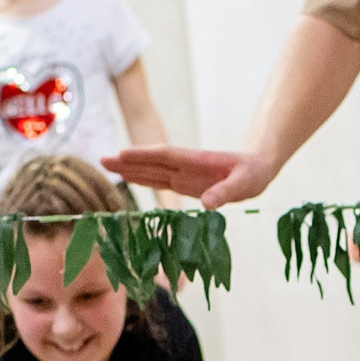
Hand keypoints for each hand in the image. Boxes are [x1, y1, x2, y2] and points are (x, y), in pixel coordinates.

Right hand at [102, 147, 275, 208]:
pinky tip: (129, 178)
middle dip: (128, 162)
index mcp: (198, 161)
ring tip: (107, 166)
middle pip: (152, 162)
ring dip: (131, 169)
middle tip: (102, 160)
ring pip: (153, 170)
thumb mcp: (245, 183)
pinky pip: (160, 181)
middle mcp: (186, 166)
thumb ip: (226, 192)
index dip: (144, 156)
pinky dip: (143, 179)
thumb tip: (207, 205)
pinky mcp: (185, 183)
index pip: (166, 157)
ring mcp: (184, 174)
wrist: (257, 168)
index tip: (123, 155)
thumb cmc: (253, 173)